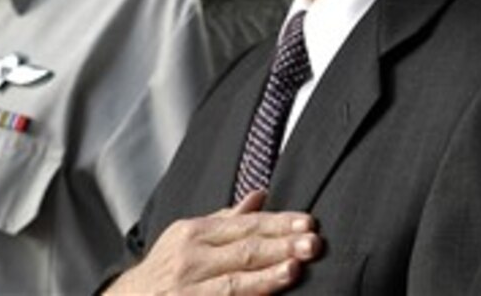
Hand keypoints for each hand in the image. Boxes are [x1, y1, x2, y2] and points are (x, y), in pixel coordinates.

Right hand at [106, 191, 320, 294]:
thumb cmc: (166, 267)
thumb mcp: (188, 236)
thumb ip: (228, 219)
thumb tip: (262, 194)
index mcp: (194, 233)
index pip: (246, 226)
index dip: (279, 224)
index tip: (309, 223)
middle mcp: (189, 260)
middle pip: (244, 251)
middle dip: (282, 247)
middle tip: (314, 244)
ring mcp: (186, 291)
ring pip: (233, 283)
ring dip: (266, 277)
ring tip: (294, 270)